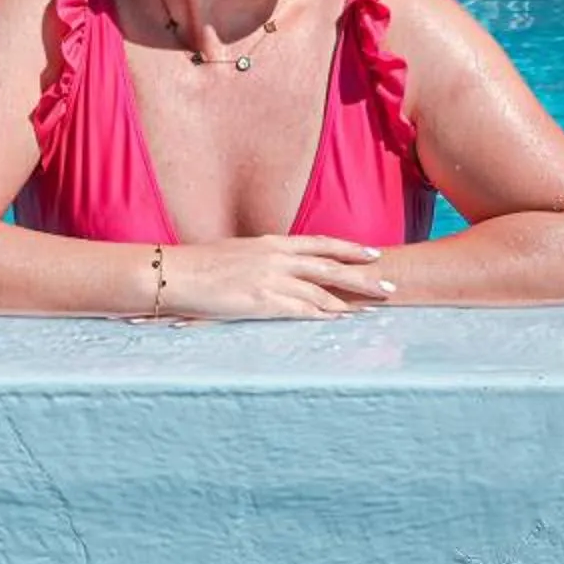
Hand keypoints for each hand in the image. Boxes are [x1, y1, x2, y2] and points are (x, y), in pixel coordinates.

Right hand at [159, 237, 398, 320]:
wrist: (175, 273)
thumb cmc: (200, 266)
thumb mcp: (238, 252)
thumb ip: (262, 258)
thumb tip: (276, 266)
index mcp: (270, 242)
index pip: (319, 243)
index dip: (348, 248)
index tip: (372, 253)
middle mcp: (275, 257)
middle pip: (330, 267)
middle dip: (362, 277)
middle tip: (388, 286)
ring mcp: (270, 279)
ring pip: (320, 290)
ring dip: (349, 302)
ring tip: (372, 309)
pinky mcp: (261, 301)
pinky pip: (299, 310)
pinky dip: (322, 315)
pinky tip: (338, 321)